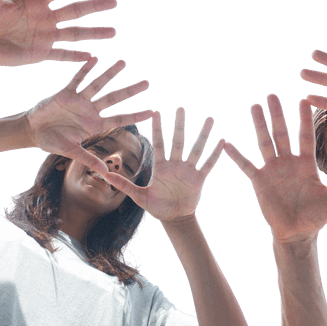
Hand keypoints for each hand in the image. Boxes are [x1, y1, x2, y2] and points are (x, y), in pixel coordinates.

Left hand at [0, 0, 115, 67]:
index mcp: (36, 3)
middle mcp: (46, 18)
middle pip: (75, 11)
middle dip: (95, 6)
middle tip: (114, 1)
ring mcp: (46, 36)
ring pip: (75, 33)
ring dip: (94, 32)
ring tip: (113, 31)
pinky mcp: (41, 53)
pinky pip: (62, 55)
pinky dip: (76, 57)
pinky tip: (92, 57)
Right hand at [27, 57, 152, 174]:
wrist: (33, 131)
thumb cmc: (52, 142)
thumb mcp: (71, 152)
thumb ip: (88, 159)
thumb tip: (105, 173)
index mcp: (94, 125)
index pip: (120, 119)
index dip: (136, 115)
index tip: (153, 111)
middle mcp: (90, 111)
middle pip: (114, 99)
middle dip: (130, 91)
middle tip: (147, 83)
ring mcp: (79, 100)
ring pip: (98, 85)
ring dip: (110, 74)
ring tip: (123, 62)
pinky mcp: (65, 92)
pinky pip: (77, 79)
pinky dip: (85, 69)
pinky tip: (95, 59)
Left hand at [103, 108, 223, 222]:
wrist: (174, 218)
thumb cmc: (156, 206)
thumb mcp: (138, 195)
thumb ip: (123, 184)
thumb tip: (104, 174)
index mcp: (161, 166)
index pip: (158, 142)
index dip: (157, 128)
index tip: (156, 112)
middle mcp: (175, 164)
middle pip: (178, 140)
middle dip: (179, 125)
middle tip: (181, 108)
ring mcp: (188, 170)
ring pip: (196, 148)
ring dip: (203, 134)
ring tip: (210, 118)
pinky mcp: (199, 178)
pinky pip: (208, 164)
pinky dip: (215, 154)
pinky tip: (222, 141)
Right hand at [224, 95, 326, 243]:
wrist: (297, 233)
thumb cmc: (317, 216)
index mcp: (306, 164)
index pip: (305, 136)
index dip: (304, 119)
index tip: (303, 100)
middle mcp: (288, 162)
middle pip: (282, 133)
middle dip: (277, 114)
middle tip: (272, 94)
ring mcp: (272, 170)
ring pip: (264, 142)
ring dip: (259, 124)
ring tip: (254, 106)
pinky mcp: (259, 181)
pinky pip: (246, 165)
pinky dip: (236, 155)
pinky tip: (226, 143)